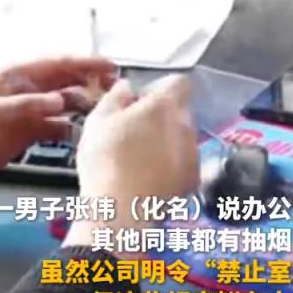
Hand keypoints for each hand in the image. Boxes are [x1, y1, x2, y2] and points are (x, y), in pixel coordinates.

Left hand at [0, 57, 116, 182]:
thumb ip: (26, 105)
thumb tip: (61, 100)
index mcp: (17, 77)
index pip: (57, 64)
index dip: (85, 63)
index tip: (110, 66)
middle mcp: (28, 90)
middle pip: (66, 81)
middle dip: (92, 82)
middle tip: (117, 89)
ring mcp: (30, 112)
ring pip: (65, 103)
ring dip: (85, 105)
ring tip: (108, 111)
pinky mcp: (29, 133)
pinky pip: (57, 127)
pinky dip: (72, 128)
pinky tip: (87, 133)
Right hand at [67, 75, 197, 243]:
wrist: (122, 210)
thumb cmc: (106, 158)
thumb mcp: (99, 120)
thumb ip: (116, 97)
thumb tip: (128, 86)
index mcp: (165, 105)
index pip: (180, 82)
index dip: (160, 88)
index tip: (140, 102)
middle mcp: (186, 125)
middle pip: (180, 110)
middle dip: (162, 115)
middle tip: (134, 131)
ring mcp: (193, 154)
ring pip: (183, 137)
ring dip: (167, 140)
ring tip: (140, 158)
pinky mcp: (193, 179)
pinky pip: (185, 161)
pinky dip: (172, 164)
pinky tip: (150, 177)